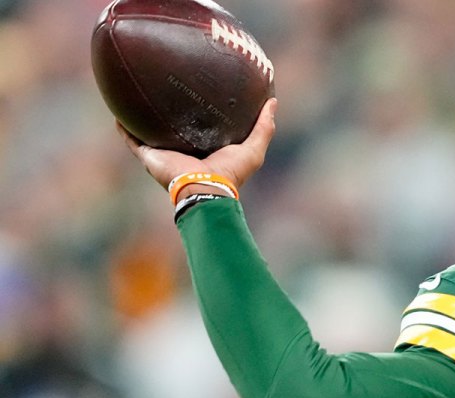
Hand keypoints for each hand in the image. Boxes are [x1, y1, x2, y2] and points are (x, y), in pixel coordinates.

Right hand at [120, 98, 277, 192]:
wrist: (205, 189)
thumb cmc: (230, 173)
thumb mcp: (253, 148)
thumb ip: (264, 127)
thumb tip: (273, 102)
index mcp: (204, 150)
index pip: (201, 130)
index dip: (200, 114)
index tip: (200, 93)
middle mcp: (182, 152)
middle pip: (172, 129)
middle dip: (168, 113)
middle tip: (165, 88)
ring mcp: (164, 154)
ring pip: (148, 132)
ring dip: (141, 117)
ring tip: (135, 95)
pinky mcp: (150, 157)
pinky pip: (131, 140)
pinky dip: (123, 128)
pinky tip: (117, 112)